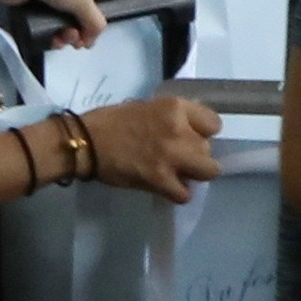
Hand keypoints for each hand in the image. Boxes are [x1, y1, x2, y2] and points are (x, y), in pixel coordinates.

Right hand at [83, 96, 232, 201]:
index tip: (191, 138)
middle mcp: (180, 130)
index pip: (214, 124)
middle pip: (208, 149)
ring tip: (178, 174)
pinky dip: (178, 194)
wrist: (85, 142)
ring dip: (194, 175)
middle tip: (180, 158)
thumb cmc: (112, 122)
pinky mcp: (158, 179)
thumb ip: (174, 118)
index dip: (203, 133)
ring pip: (207, 171)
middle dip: (197, 155)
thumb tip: (190, 130)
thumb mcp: (150, 107)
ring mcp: (171, 156)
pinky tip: (168, 189)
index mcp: (177, 108)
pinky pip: (184, 193)